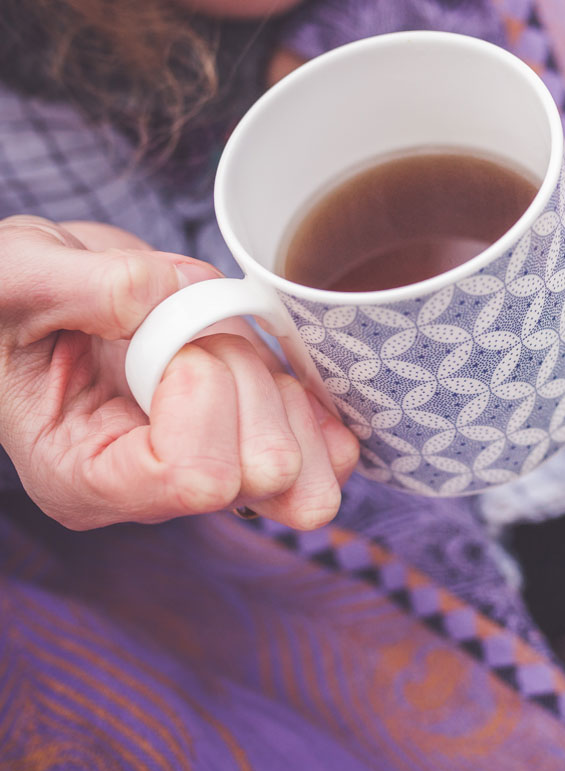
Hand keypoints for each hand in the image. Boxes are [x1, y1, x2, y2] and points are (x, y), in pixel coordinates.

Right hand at [0, 216, 358, 530]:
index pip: (193, 476)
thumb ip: (86, 286)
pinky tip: (266, 365)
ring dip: (275, 386)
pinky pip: (327, 455)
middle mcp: (154, 493)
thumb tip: (170, 298)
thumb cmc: (14, 300)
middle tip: (188, 333)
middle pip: (261, 469)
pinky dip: (313, 401)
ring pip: (305, 469)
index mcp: (83, 478)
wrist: (52, 294)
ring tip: (217, 346)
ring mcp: (209, 472)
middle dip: (241, 377)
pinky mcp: (249, 442)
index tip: (162, 340)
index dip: (199, 391)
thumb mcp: (16, 276)